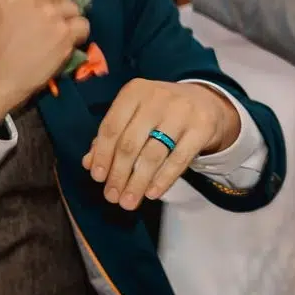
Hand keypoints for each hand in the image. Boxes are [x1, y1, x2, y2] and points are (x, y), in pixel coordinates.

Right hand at [0, 0, 89, 121]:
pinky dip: (78, 34)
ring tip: (57, 36)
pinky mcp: (64, 34)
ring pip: (73, 8)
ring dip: (68, 20)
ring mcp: (51, 14)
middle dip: (57, 4)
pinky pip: (83, 25)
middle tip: (49, 22)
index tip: (40, 4)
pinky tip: (67, 43)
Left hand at [82, 79, 239, 209]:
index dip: (102, 155)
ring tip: (128, 202)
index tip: (97, 178)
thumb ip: (111, 137)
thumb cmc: (160, 113)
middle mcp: (157, 98)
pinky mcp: (202, 127)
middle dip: (118, 174)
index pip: (111, 127)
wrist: (205, 102)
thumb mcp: (134, 116)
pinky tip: (151, 194)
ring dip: (137, 182)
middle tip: (112, 197)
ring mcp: (181, 112)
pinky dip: (163, 179)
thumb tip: (89, 163)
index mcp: (134, 92)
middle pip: (130, 143)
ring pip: (153, 154)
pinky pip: (178, 159)